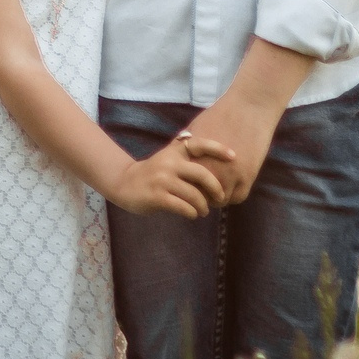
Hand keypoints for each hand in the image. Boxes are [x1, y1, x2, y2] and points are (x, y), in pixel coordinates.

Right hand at [104, 130, 237, 218]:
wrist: (124, 183)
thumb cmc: (153, 174)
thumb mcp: (168, 159)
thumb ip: (187, 160)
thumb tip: (218, 171)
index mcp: (173, 152)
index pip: (199, 144)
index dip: (218, 148)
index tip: (234, 157)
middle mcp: (168, 163)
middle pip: (202, 174)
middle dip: (216, 189)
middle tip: (220, 198)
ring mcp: (162, 180)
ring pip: (194, 195)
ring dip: (203, 206)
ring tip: (203, 210)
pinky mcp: (157, 196)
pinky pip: (183, 207)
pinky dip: (192, 213)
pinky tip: (192, 214)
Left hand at [182, 97, 279, 202]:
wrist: (248, 107)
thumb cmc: (219, 115)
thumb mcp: (195, 130)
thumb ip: (185, 149)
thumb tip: (173, 161)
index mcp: (194, 160)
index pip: (185, 186)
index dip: (185, 189)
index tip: (187, 188)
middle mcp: (210, 170)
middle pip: (200, 196)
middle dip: (199, 195)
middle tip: (201, 193)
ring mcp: (230, 175)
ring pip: (219, 200)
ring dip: (217, 197)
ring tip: (215, 190)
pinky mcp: (248, 176)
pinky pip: (237, 197)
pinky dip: (232, 195)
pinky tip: (230, 187)